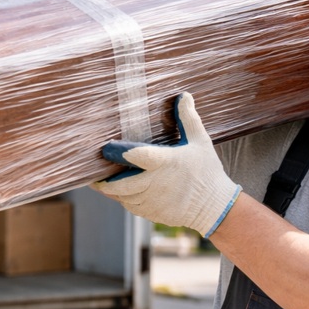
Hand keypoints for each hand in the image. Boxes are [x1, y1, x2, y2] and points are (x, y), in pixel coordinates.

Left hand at [92, 92, 240, 237]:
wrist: (215, 206)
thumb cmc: (207, 172)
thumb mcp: (200, 142)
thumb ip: (188, 119)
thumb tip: (183, 96)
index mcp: (163, 163)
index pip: (134, 156)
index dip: (117, 153)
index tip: (104, 149)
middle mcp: (153, 184)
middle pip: (119, 184)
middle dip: (104, 181)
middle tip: (94, 174)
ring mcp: (152, 201)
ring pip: (122, 197)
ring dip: (113, 191)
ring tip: (103, 183)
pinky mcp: (153, 213)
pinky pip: (131, 207)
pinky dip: (124, 200)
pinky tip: (121, 193)